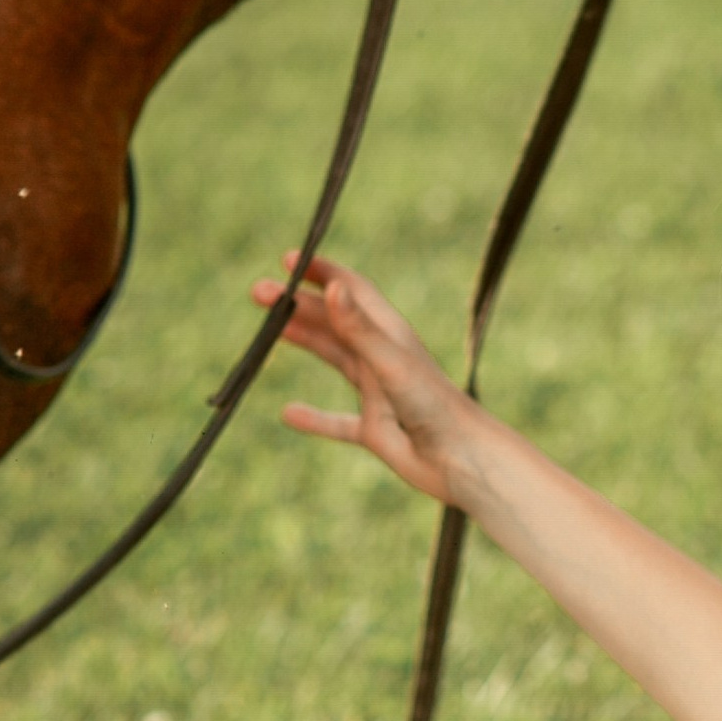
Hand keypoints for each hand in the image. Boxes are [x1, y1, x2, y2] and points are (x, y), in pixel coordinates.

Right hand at [253, 251, 475, 507]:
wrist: (463, 460)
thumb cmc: (434, 407)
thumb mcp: (390, 362)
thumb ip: (359, 328)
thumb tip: (331, 287)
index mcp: (390, 335)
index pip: (352, 291)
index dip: (322, 272)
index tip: (288, 259)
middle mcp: (383, 358)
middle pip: (334, 322)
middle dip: (297, 305)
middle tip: (258, 293)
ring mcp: (379, 394)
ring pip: (335, 360)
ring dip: (304, 342)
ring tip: (269, 333)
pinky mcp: (376, 431)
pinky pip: (338, 422)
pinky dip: (314, 418)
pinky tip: (289, 414)